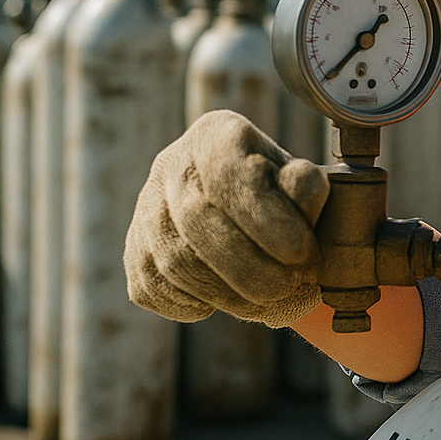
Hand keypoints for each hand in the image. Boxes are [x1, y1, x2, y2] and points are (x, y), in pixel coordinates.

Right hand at [124, 109, 329, 328]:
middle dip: (250, 266)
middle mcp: (171, 165)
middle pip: (196, 220)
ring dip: (228, 294)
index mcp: (217, 135)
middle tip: (291, 289)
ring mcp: (145, 208)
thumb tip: (299, 181)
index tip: (302, 253)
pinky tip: (226, 301)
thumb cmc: (288, 199)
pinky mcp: (133, 251)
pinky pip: (151, 287)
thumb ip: (306, 186)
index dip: (265, 219)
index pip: (227, 174)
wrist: (254, 217)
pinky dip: (191, 304)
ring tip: (271, 303)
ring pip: (174, 261)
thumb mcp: (304, 185)